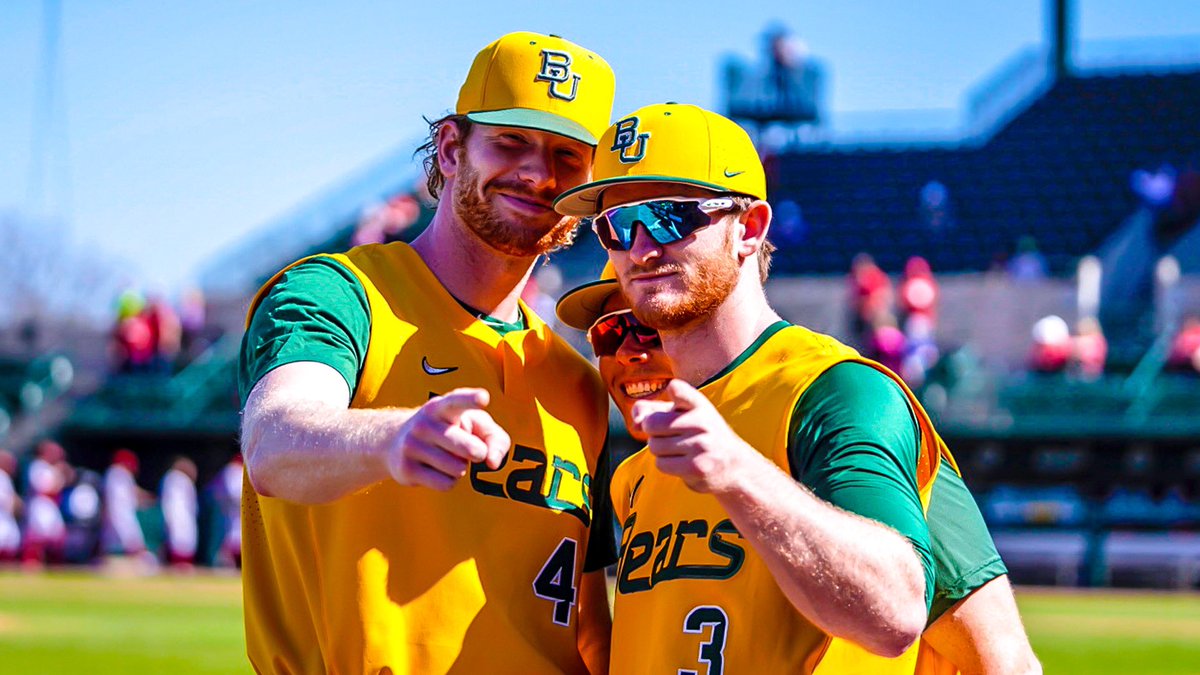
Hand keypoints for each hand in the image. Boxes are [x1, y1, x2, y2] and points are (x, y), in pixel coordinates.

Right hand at [386, 387, 509, 490]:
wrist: (394, 441)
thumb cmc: (449, 430)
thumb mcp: (473, 425)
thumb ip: (496, 438)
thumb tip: (492, 462)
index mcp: (443, 406)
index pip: (457, 401)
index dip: (471, 399)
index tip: (484, 398)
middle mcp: (425, 423)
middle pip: (472, 449)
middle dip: (478, 453)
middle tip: (471, 448)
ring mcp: (412, 445)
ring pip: (459, 469)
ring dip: (460, 468)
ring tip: (446, 456)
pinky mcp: (407, 469)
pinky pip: (446, 484)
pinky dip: (449, 481)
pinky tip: (435, 469)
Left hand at [630, 379, 754, 493]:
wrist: (733, 466)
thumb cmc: (701, 436)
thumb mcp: (683, 415)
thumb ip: (652, 410)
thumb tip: (635, 422)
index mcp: (700, 405)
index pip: (678, 389)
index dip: (673, 391)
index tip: (674, 391)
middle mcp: (702, 422)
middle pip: (651, 424)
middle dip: (653, 432)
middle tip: (670, 436)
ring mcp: (700, 445)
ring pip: (654, 446)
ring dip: (660, 450)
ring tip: (679, 450)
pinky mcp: (696, 467)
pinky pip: (661, 464)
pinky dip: (666, 464)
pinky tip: (683, 462)